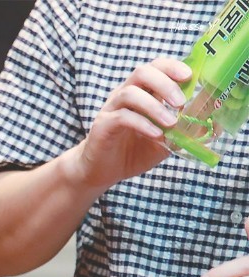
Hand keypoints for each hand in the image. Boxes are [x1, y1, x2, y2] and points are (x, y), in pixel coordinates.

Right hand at [69, 58, 190, 189]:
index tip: (189, 76)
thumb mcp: (166, 140)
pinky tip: (155, 134)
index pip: (155, 67)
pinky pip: (121, 117)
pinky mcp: (103, 126)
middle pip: (142, 72)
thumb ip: (184, 131)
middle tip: (180, 102)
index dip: (172, 67)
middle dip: (164, 83)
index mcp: (141, 92)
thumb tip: (213, 126)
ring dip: (154, 106)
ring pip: (130, 93)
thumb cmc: (133, 151)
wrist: (103, 170)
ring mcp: (111, 109)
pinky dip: (141, 124)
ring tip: (170, 123)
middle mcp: (124, 95)